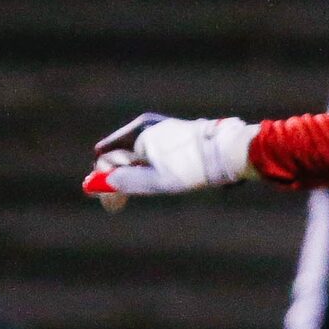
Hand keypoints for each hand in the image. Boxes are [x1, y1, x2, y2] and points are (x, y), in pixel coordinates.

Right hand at [85, 115, 257, 200]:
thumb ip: (126, 181)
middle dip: (118, 177)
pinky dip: (149, 164)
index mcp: (137, 133)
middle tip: (121, 202)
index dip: (104, 181)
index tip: (113, 204)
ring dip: (134, 172)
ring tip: (147, 188)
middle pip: (118, 154)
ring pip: (135, 153)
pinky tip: (162, 176)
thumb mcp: (158, 181)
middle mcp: (145, 124)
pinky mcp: (175, 131)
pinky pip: (151, 149)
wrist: (232, 152)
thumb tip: (97, 183)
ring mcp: (161, 126)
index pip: (105, 157)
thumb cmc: (195, 168)